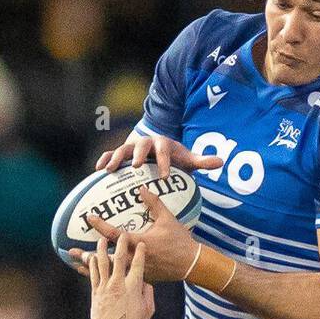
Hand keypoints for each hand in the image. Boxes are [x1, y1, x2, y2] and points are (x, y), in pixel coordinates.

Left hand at [79, 187, 200, 282]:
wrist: (191, 264)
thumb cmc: (180, 241)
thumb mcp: (168, 218)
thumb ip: (153, 202)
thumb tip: (140, 188)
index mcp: (140, 243)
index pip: (115, 234)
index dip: (100, 225)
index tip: (88, 217)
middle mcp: (135, 259)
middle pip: (105, 258)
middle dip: (87, 255)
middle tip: (71, 251)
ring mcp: (137, 271)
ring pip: (110, 272)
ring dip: (93, 268)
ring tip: (77, 264)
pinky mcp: (140, 279)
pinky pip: (119, 279)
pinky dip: (106, 276)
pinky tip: (95, 275)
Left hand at [88, 232, 150, 318]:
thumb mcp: (148, 310)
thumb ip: (148, 294)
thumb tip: (146, 283)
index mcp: (133, 287)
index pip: (138, 264)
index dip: (140, 252)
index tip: (141, 243)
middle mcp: (119, 283)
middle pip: (120, 258)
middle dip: (121, 244)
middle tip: (121, 235)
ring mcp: (105, 287)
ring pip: (103, 263)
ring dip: (102, 250)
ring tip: (101, 240)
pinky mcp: (96, 293)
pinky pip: (93, 275)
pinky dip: (93, 265)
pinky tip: (92, 257)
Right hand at [97, 133, 223, 178]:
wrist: (155, 145)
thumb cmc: (172, 156)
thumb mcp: (186, 158)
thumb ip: (201, 161)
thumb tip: (220, 161)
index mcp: (162, 143)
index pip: (164, 150)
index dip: (164, 161)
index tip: (165, 176)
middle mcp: (145, 143)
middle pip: (141, 146)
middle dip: (138, 155)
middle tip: (136, 166)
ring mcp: (131, 146)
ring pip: (122, 150)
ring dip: (116, 158)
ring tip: (109, 170)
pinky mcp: (120, 152)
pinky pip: (110, 154)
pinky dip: (104, 160)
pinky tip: (98, 171)